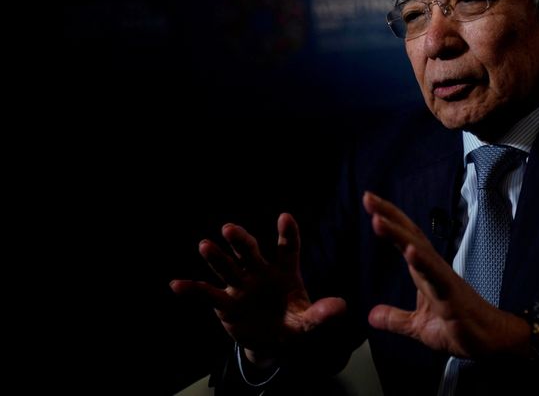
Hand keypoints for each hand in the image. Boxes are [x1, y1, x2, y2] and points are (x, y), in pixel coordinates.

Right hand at [170, 214, 346, 364]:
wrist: (274, 343)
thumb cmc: (294, 323)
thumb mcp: (310, 322)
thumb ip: (322, 314)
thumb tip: (340, 307)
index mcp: (285, 271)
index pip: (288, 249)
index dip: (287, 234)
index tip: (285, 218)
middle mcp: (261, 272)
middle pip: (250, 251)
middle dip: (240, 239)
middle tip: (229, 229)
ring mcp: (241, 285)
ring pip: (228, 266)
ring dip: (217, 256)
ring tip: (205, 245)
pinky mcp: (226, 303)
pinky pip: (207, 294)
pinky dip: (192, 289)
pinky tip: (176, 284)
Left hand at [363, 191, 529, 359]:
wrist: (491, 340)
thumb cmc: (461, 327)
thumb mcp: (419, 326)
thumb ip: (395, 319)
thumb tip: (372, 315)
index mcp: (424, 271)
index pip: (405, 238)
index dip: (389, 219)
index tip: (369, 201)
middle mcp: (434, 268)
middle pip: (410, 235)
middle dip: (389, 215)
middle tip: (368, 197)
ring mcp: (444, 279)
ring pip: (420, 250)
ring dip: (398, 234)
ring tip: (378, 220)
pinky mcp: (453, 295)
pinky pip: (436, 276)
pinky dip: (422, 262)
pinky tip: (409, 251)